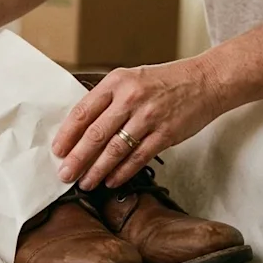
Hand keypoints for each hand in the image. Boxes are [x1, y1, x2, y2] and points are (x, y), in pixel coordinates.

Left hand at [52, 57, 227, 189]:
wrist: (206, 81)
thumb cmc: (164, 82)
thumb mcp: (131, 79)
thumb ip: (108, 100)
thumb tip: (80, 129)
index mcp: (117, 82)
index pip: (83, 111)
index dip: (67, 134)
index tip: (57, 150)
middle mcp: (131, 98)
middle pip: (96, 134)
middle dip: (77, 158)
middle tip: (64, 175)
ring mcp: (149, 117)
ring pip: (115, 149)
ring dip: (97, 170)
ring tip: (85, 183)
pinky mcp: (165, 134)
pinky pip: (138, 157)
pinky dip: (122, 172)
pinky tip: (110, 181)